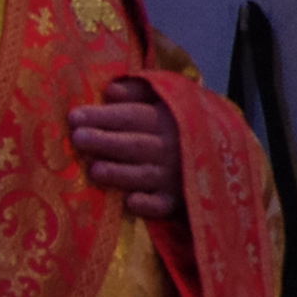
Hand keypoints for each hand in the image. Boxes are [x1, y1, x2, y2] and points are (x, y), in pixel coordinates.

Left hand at [68, 74, 184, 218]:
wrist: (223, 154)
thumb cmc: (183, 123)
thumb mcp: (169, 97)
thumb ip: (140, 91)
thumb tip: (109, 91)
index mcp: (168, 119)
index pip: (131, 116)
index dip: (103, 116)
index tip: (74, 116)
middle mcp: (172, 148)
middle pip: (134, 144)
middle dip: (105, 141)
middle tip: (78, 139)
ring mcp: (175, 177)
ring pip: (143, 175)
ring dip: (120, 173)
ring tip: (94, 170)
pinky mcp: (177, 202)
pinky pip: (162, 205)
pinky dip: (149, 205)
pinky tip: (131, 202)